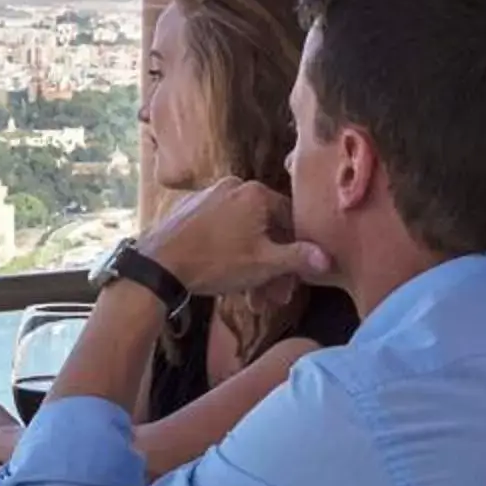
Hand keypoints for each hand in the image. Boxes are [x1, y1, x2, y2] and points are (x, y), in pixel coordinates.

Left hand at [140, 179, 330, 297]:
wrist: (158, 265)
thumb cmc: (214, 262)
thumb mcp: (264, 264)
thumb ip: (298, 258)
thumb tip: (327, 258)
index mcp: (255, 193)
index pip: (290, 220)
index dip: (298, 253)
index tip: (296, 280)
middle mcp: (233, 187)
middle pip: (266, 230)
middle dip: (273, 268)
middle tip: (275, 298)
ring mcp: (208, 197)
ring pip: (243, 234)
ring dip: (252, 267)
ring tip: (252, 299)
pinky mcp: (189, 211)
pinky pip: (220, 231)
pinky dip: (229, 254)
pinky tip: (229, 281)